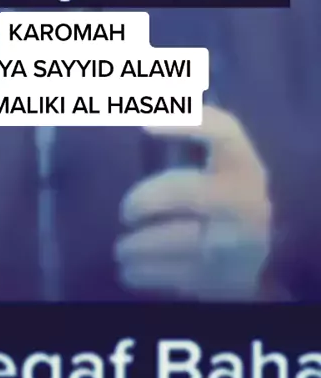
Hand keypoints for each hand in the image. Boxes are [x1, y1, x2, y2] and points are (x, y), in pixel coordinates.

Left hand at [114, 105, 271, 300]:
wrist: (257, 247)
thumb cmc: (219, 189)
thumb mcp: (212, 160)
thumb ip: (181, 132)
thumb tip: (144, 98)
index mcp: (242, 165)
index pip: (223, 133)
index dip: (188, 123)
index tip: (145, 126)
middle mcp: (247, 201)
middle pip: (190, 192)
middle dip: (148, 199)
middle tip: (124, 210)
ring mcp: (242, 243)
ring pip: (183, 242)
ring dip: (142, 247)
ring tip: (120, 250)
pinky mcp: (230, 279)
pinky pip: (183, 277)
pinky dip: (149, 275)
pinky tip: (129, 271)